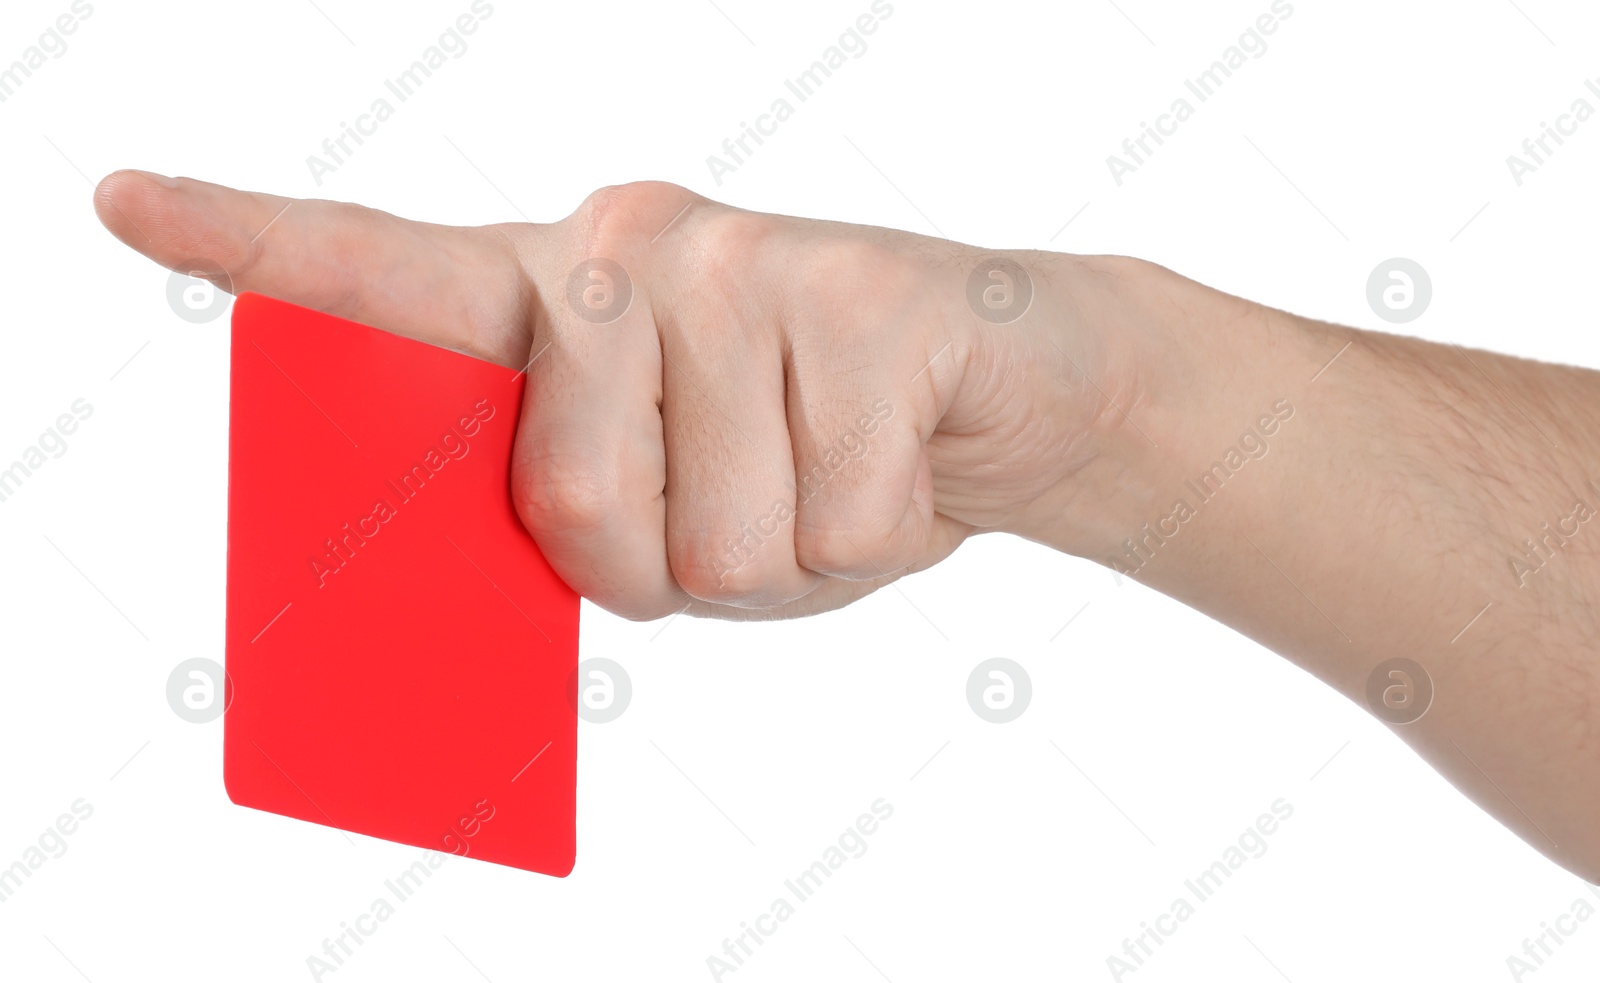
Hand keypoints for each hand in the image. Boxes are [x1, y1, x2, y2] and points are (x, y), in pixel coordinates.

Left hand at [94, 174, 1132, 619]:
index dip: (255, 241)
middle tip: (743, 510)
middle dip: (669, 567)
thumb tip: (535, 552)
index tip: (124, 203)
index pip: (392, 274)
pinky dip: (880, 538)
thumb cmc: (813, 456)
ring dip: (787, 558)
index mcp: (561, 299)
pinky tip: (904, 456)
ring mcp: (744, 260)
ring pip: (718, 536)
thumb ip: (579, 511)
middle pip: (575, 503)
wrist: (1008, 394)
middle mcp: (632, 251)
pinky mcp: (868, 290)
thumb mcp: (680, 501)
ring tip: (831, 473)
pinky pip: (837, 519)